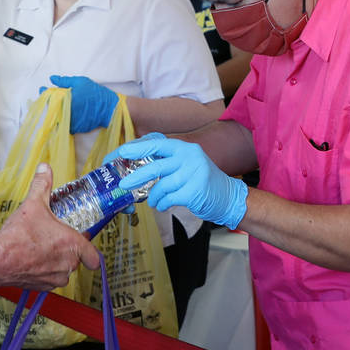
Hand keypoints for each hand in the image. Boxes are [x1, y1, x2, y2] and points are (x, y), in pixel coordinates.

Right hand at [0, 163, 100, 288]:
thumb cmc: (17, 237)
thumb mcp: (32, 204)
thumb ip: (42, 184)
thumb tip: (45, 169)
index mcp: (72, 245)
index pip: (94, 256)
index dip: (90, 251)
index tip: (83, 243)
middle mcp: (68, 264)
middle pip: (75, 259)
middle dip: (65, 249)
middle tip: (52, 238)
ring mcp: (55, 278)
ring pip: (62, 270)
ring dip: (55, 261)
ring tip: (40, 248)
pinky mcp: (42, 287)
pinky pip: (49, 279)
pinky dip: (43, 271)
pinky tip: (31, 259)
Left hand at [48, 75, 118, 133]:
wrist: (109, 109)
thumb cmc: (95, 93)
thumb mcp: (81, 82)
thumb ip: (64, 81)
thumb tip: (52, 78)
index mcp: (65, 99)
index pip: (48, 97)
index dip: (44, 93)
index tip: (43, 90)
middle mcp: (65, 112)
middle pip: (49, 110)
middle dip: (49, 104)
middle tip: (51, 99)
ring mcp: (69, 122)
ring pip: (55, 119)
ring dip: (54, 113)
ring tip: (59, 107)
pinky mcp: (74, 129)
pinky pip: (63, 125)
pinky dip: (62, 120)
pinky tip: (66, 114)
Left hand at [115, 134, 247, 230]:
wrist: (229, 197)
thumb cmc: (202, 182)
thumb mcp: (187, 164)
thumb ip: (167, 162)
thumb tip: (138, 165)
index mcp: (185, 148)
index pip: (157, 144)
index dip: (137, 148)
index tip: (121, 152)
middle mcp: (190, 157)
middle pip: (155, 166)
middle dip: (136, 176)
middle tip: (123, 184)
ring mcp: (193, 174)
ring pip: (161, 186)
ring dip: (153, 196)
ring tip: (152, 201)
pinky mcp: (194, 191)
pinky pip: (169, 198)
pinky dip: (162, 203)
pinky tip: (162, 205)